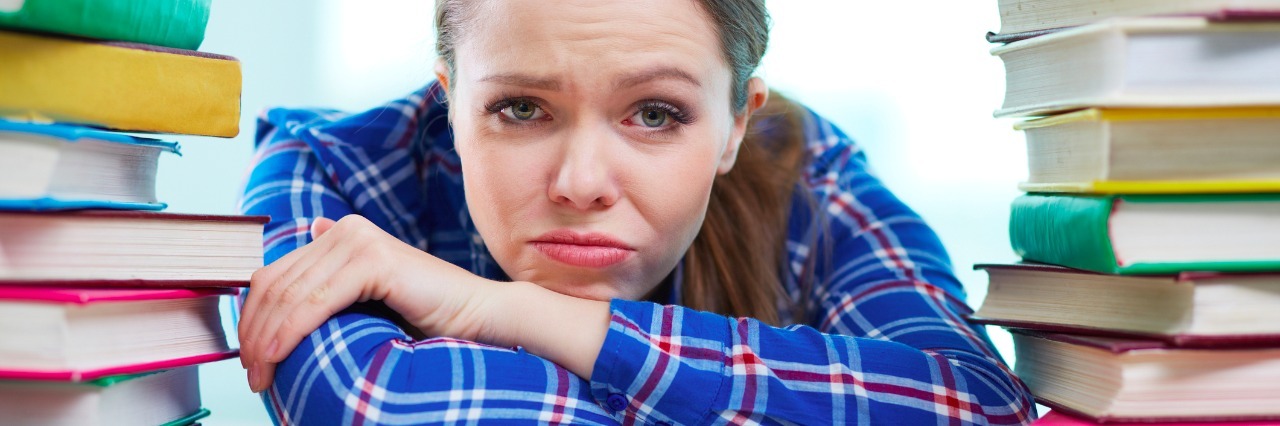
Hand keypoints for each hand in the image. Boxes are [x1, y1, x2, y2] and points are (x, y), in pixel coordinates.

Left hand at [238, 215, 499, 392]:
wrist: (477, 316)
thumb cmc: (426, 318)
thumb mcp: (366, 302)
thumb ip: (333, 284)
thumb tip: (307, 247)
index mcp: (340, 235)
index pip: (274, 275)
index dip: (252, 318)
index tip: (249, 360)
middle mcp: (346, 230)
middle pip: (275, 283)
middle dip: (253, 333)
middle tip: (251, 374)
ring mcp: (360, 240)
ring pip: (290, 293)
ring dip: (266, 338)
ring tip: (262, 374)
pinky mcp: (374, 259)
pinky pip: (315, 300)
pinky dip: (290, 330)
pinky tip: (278, 354)